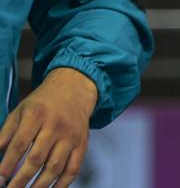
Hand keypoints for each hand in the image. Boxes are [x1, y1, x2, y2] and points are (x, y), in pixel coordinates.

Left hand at [0, 68, 96, 186]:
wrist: (74, 89)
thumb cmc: (42, 103)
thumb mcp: (19, 112)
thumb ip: (5, 134)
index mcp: (37, 115)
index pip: (19, 145)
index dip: (7, 165)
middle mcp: (56, 126)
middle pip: (37, 159)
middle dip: (20, 180)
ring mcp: (71, 137)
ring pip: (55, 167)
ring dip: (39, 185)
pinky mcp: (82, 144)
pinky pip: (73, 169)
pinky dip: (62, 184)